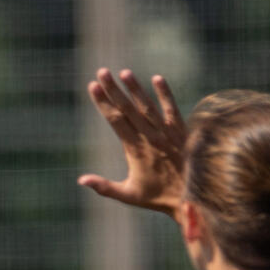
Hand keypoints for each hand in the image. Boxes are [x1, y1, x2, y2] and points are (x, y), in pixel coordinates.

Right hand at [79, 69, 187, 214]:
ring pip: (148, 106)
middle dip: (113, 89)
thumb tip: (81, 180)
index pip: (115, 120)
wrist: (189, 197)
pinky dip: (165, 94)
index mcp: (135, 149)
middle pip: (128, 108)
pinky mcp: (180, 131)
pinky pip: (171, 109)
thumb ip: (104, 187)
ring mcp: (166, 132)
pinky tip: (157, 78)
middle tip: (102, 72)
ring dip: (135, 88)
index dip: (103, 102)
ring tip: (124, 72)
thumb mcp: (128, 195)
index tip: (92, 87)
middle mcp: (150, 137)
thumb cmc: (157, 198)